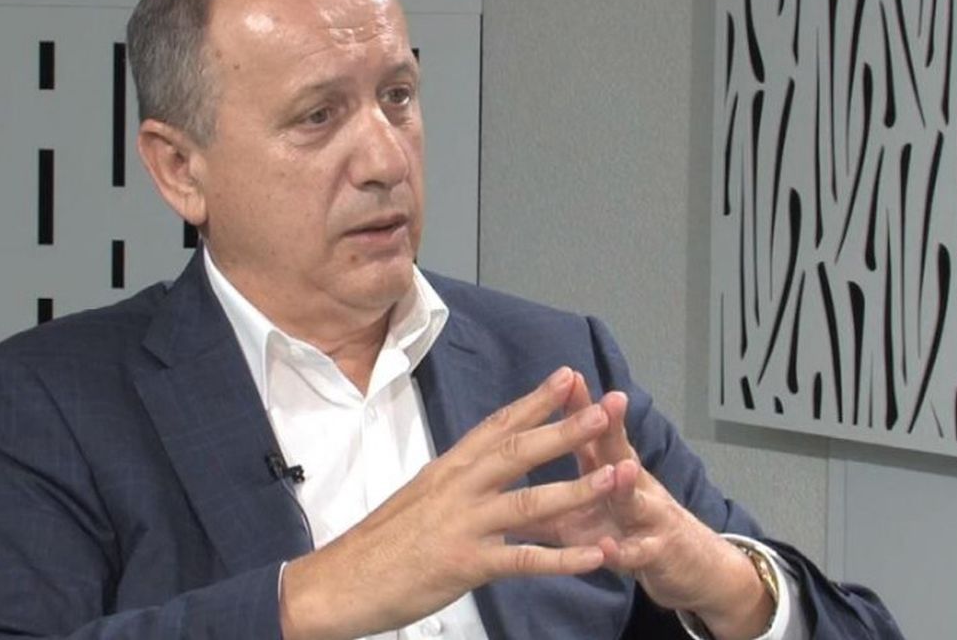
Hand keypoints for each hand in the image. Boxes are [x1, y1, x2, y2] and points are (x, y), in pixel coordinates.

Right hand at [279, 367, 617, 639]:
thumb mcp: (419, 499)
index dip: (535, 401)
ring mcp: (463, 524)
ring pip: (530, 501)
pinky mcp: (465, 563)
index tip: (567, 377)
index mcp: (447, 469)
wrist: (339, 580)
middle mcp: (457, 487)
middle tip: (605, 408)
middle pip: (520, 451)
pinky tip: (595, 557)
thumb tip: (481, 471)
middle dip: (566, 428)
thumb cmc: (377, 544)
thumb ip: (455, 484)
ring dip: (578, 488)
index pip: (497, 425)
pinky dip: (563, 559)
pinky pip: (524, 559)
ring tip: (617, 476)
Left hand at [540, 374, 774, 639]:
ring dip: (627, 484)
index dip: (580, 406)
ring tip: (620, 469)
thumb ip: (543, 503)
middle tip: (610, 400)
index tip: (567, 376)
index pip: (592, 432)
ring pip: (636, 498)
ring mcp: (647, 518)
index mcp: (606, 471)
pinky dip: (623, 551)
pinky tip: (609, 548)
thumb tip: (498, 491)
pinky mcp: (656, 553)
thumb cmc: (625, 530)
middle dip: (613, 427)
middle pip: (620, 452)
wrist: (689, 566)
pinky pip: (637, 553)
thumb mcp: (580, 517)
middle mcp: (631, 486)